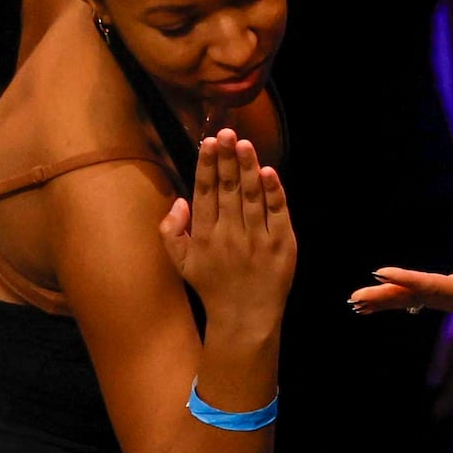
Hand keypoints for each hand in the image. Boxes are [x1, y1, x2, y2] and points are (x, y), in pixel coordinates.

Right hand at [160, 128, 297, 337]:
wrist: (245, 319)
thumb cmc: (212, 287)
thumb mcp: (181, 264)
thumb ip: (171, 232)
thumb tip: (179, 201)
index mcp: (204, 236)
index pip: (205, 193)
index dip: (207, 166)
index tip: (208, 143)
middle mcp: (229, 235)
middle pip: (228, 189)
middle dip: (227, 159)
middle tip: (227, 132)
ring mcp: (256, 240)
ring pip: (251, 197)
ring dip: (248, 167)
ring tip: (244, 143)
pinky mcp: (282, 246)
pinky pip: (277, 214)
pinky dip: (273, 192)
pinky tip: (268, 172)